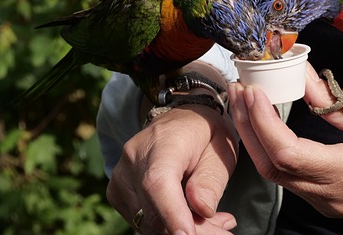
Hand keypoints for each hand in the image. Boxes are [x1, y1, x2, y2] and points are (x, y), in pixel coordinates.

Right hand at [106, 102, 238, 233]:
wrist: (181, 120)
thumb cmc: (206, 133)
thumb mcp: (221, 149)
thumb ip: (210, 179)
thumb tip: (203, 211)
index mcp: (163, 142)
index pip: (158, 182)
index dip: (172, 213)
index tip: (188, 234)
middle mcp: (133, 159)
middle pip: (154, 211)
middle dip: (191, 230)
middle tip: (225, 229)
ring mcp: (121, 178)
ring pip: (148, 223)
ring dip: (183, 229)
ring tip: (216, 222)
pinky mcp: (118, 193)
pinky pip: (143, 221)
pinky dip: (169, 227)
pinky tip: (194, 218)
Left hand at [228, 63, 342, 232]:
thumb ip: (333, 102)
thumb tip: (301, 71)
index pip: (287, 152)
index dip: (263, 121)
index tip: (253, 91)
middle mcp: (328, 194)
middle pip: (271, 166)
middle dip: (247, 127)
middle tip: (239, 90)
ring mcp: (325, 202)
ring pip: (275, 175)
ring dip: (255, 139)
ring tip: (247, 104)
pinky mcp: (325, 201)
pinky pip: (288, 179)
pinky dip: (271, 151)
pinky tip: (267, 128)